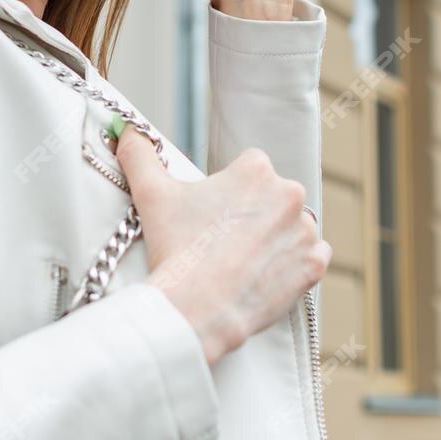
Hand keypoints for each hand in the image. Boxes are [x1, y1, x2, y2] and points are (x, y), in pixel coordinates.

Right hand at [112, 124, 329, 365]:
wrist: (196, 309)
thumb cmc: (176, 249)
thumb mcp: (151, 193)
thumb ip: (140, 154)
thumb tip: (127, 131)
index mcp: (256, 170)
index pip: (247, 170)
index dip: (227, 194)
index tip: (211, 216)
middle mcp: (289, 193)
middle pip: (271, 197)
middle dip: (251, 215)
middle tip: (221, 241)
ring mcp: (304, 231)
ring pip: (292, 227)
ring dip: (274, 238)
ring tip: (240, 261)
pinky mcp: (313, 264)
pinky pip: (311, 256)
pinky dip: (294, 264)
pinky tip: (265, 273)